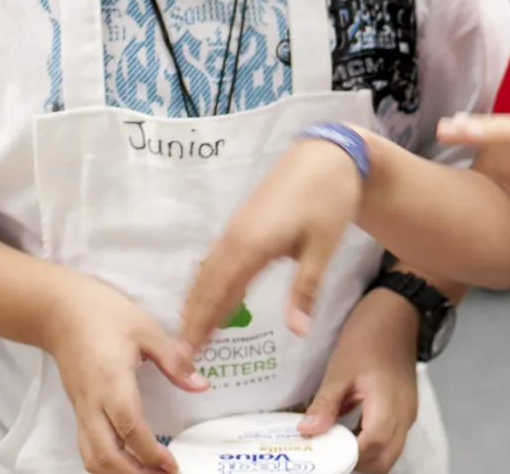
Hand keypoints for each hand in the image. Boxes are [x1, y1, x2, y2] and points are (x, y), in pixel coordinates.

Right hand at [42, 279, 209, 473]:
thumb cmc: (104, 314)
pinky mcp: (77, 409)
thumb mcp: (146, 329)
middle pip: (105, 454)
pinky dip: (105, 463)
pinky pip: (86, 446)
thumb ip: (174, 360)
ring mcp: (81, 408)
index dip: (149, 452)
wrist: (59, 311)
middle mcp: (92, 401)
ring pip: (91, 456)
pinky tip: (127, 464)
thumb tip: (201, 385)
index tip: (171, 464)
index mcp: (112, 380)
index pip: (128, 427)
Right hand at [180, 140, 363, 353]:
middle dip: (192, 320)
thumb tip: (297, 331)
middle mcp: (235, 238)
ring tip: (186, 332)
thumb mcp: (323, 247)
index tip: (187, 354)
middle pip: (206, 286)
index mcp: (252, 246)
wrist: (326, 155)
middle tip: (179, 354)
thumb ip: (305, 289)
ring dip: (195, 302)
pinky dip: (205, 282)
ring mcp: (235, 228)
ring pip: (207, 271)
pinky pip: (215, 259)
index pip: (219, 295)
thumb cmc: (329, 199)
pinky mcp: (241, 222)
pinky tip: (204, 294)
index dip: (202, 325)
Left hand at [297, 290, 420, 473]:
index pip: (371, 449)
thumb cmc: (369, 334)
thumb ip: (325, 404)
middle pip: (384, 460)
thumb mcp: (340, 368)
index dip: (347, 459)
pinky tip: (345, 432)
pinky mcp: (404, 409)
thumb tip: (307, 432)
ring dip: (363, 455)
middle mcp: (404, 417)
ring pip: (389, 452)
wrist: (398, 310)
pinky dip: (368, 442)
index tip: (322, 457)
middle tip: (325, 454)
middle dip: (356, 463)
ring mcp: (407, 414)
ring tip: (332, 445)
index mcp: (389, 407)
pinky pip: (389, 438)